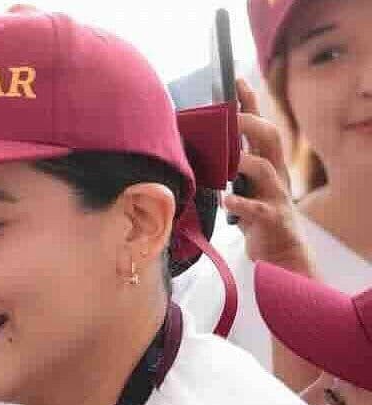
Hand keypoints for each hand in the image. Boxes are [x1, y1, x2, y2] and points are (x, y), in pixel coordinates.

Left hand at [226, 80, 316, 274]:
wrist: (280, 253)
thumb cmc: (255, 217)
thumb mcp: (242, 188)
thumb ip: (228, 169)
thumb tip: (195, 150)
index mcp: (267, 164)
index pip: (260, 126)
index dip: (250, 103)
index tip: (236, 80)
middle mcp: (275, 174)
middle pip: (269, 138)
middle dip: (249, 124)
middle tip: (229, 118)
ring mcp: (276, 195)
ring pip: (265, 169)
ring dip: (242, 162)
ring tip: (224, 161)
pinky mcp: (272, 218)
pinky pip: (257, 207)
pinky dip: (240, 202)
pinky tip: (224, 200)